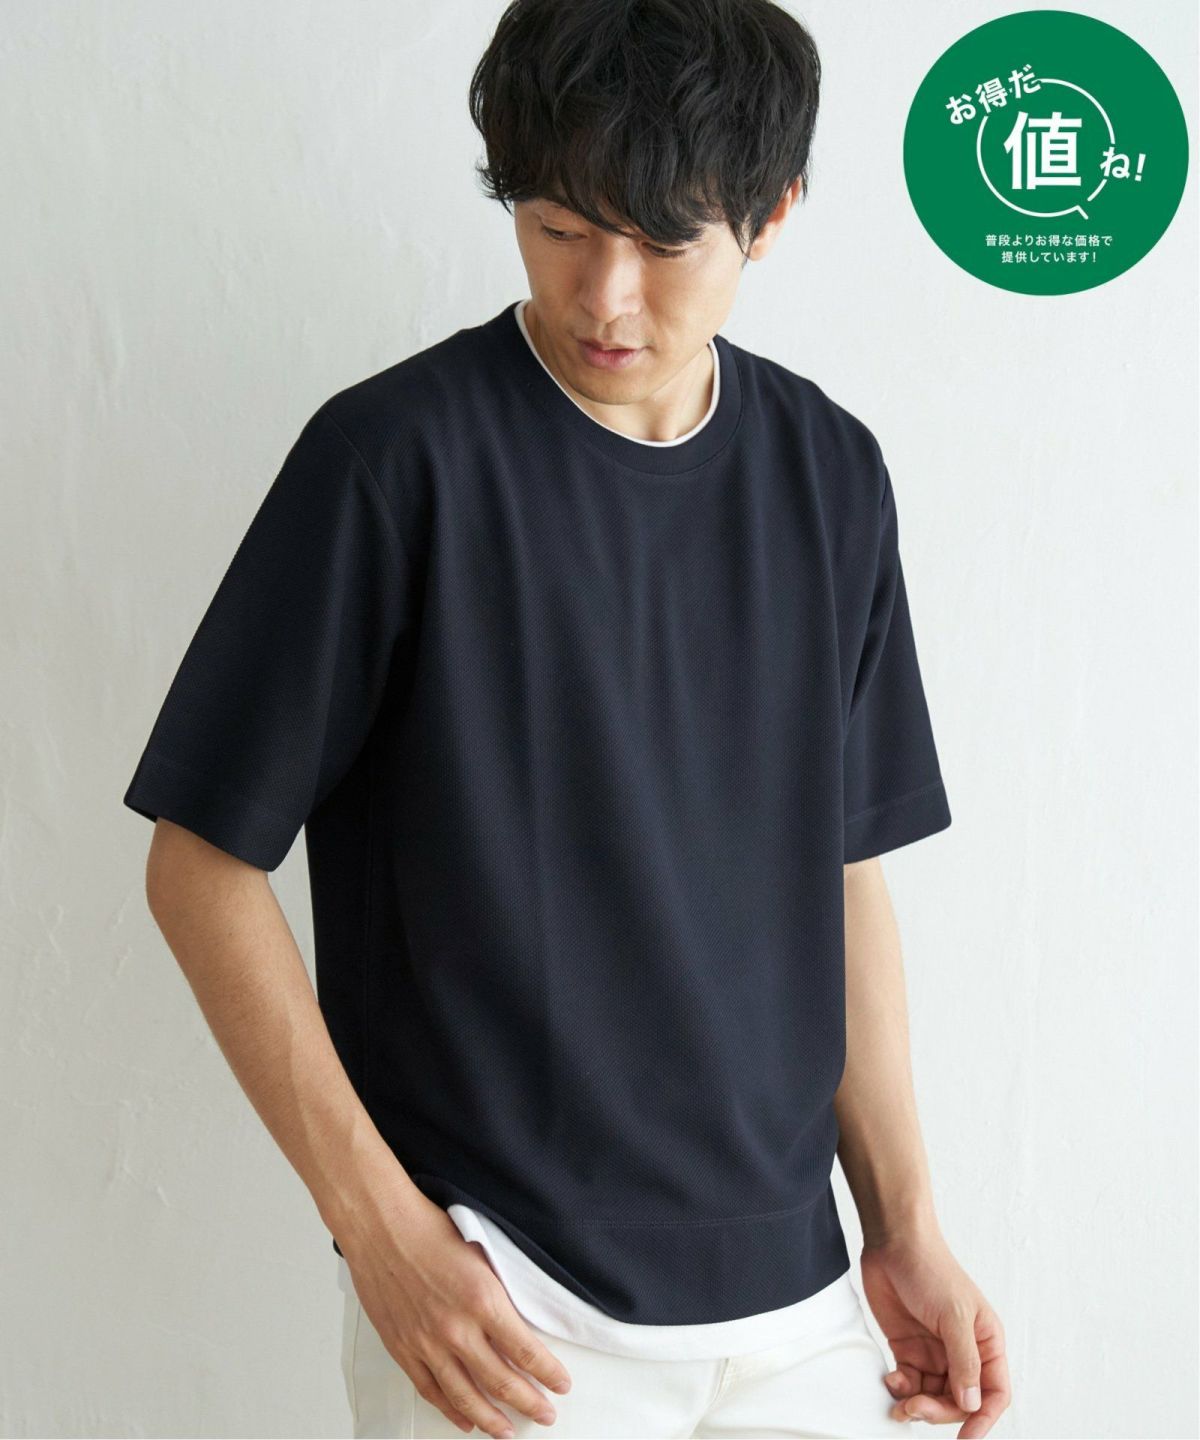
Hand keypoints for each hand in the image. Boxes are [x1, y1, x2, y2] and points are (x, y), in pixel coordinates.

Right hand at [338, 1187, 572, 1437]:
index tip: (561, 1384)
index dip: (548, 1373)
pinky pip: (431, 1390)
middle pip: (501, 1381)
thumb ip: (498, 1291)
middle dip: (529, 1403)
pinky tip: (466, 1420)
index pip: (526, 1350)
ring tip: (510, 1432)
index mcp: (483, 1300)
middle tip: (546, 1414)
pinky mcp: (402, 1349)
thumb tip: (520, 1318)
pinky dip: (450, 1410)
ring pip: (466, 1396)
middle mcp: (457, 1328)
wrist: (380, 1227)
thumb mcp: (480, 1253)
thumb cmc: (428, 1230)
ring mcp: (427, 1343)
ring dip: (492, 1419)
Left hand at [859, 1230, 1010, 1436]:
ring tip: (900, 1401)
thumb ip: (964, 1361)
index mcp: (986, 1342)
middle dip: (940, 1411)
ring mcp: (935, 1351)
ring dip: (918, 1405)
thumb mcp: (953, 1314)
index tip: (966, 1439)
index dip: (984, 1419)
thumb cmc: (931, 1269)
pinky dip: (901, 1390)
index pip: (995, 1393)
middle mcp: (963, 1351)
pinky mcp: (908, 1349)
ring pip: (933, 1396)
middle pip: (960, 1401)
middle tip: (916, 1409)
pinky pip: (909, 1383)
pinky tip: (891, 1380)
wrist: (894, 1243)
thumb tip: (972, 1403)